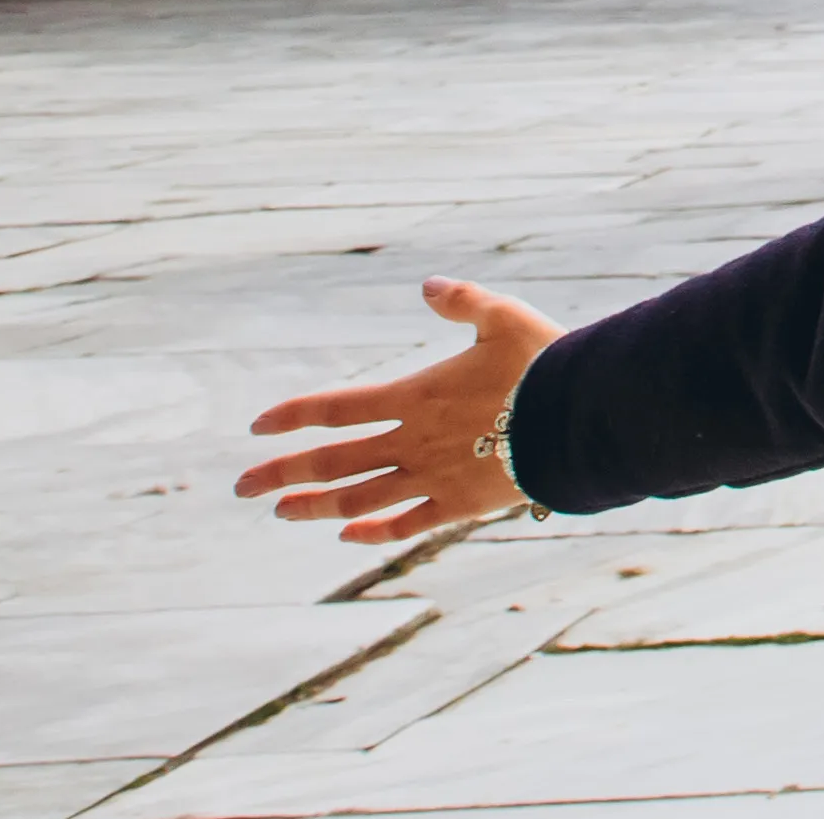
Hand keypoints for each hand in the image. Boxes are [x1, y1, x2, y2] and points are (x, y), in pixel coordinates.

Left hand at [237, 276, 562, 544]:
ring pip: (360, 499)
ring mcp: (434, 477)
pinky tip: (350, 536)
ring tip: (281, 513)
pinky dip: (375, 531)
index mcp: (416, 396)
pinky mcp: (461, 504)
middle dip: (283, 473)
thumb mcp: (506, 317)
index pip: (338, 407)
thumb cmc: (547, 363)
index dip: (294, 416)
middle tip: (242, 486)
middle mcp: (414, 442)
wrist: (582, 419)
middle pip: (333, 462)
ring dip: (316, 507)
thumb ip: (464, 301)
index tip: (258, 427)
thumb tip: (427, 286)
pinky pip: (408, 523)